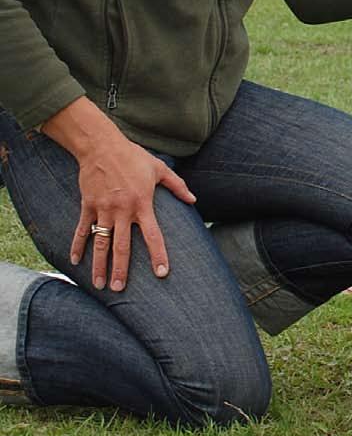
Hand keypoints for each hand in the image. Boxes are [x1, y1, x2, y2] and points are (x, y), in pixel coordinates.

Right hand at [42, 98, 195, 290]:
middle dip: (121, 270)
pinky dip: (77, 245)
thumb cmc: (133, 156)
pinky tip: (75, 261)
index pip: (153, 235)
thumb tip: (193, 199)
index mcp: (142, 204)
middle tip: (119, 290)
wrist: (102, 145)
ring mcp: (103, 209)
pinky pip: (82, 229)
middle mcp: (123, 210)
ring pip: (101, 243)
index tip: (161, 273)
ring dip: (99, 265)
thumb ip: (177, 185)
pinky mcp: (88, 205)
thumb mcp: (159, 168)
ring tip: (99, 284)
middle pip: (122, 246)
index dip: (158, 255)